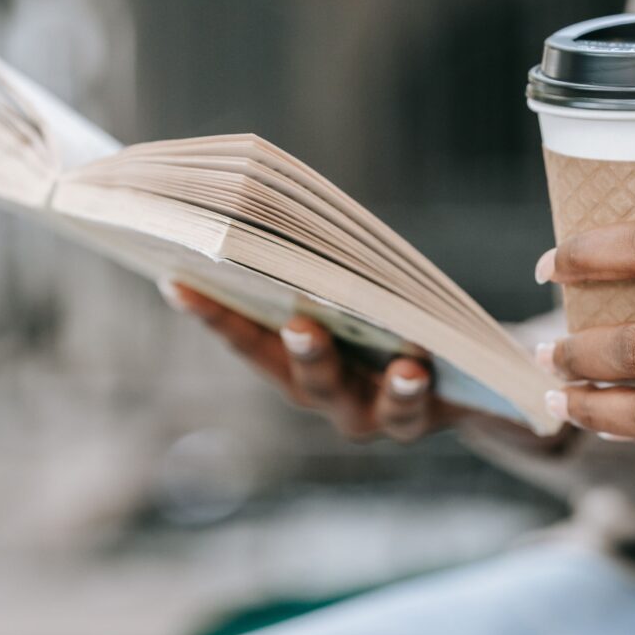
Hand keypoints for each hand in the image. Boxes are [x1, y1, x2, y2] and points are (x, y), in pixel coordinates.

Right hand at [159, 281, 468, 441]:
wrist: (457, 386)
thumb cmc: (391, 324)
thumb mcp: (360, 298)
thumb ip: (327, 273)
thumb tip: (292, 214)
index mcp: (296, 363)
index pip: (250, 341)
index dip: (214, 315)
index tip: (177, 282)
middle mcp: (327, 396)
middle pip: (308, 379)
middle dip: (303, 351)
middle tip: (299, 324)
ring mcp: (369, 415)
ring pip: (366, 407)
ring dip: (384, 388)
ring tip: (395, 363)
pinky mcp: (416, 420)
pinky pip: (412, 411)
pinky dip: (413, 389)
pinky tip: (417, 368)